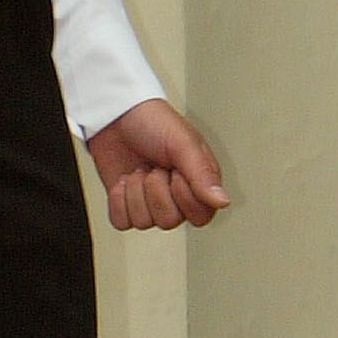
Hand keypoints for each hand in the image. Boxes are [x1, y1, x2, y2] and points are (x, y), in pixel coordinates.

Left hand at [84, 99, 229, 229]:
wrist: (114, 115)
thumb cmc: (152, 122)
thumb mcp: (183, 143)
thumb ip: (203, 174)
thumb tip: (222, 202)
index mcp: (199, 183)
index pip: (200, 215)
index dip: (183, 196)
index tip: (175, 171)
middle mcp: (176, 196)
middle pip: (169, 221)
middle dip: (155, 191)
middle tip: (154, 168)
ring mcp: (150, 202)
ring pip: (144, 223)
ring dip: (135, 192)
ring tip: (139, 170)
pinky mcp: (126, 204)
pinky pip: (122, 222)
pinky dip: (118, 200)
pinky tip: (123, 180)